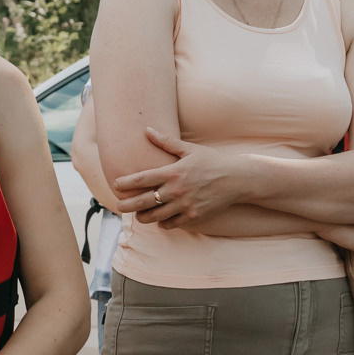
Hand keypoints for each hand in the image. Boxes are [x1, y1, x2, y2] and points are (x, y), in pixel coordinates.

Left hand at [109, 128, 246, 228]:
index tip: (116, 184)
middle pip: (142, 202)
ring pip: (154, 217)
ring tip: (139, 214)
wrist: (237, 179)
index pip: (141, 180)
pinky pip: (171, 224)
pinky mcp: (194, 217)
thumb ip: (166, 142)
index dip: (124, 183)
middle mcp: (176, 191)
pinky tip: (160, 218)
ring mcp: (185, 206)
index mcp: (173, 172)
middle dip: (126, 206)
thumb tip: (147, 129)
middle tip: (118, 206)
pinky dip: (163, 223)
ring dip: (143, 217)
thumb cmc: (213, 161)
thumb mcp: (190, 149)